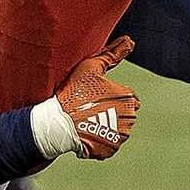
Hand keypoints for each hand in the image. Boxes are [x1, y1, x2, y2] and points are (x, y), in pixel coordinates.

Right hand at [33, 35, 138, 159]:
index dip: (111, 95)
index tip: (95, 96)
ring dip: (105, 126)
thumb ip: (112, 55)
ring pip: (116, 128)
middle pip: (123, 113)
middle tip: (89, 108)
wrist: (59, 123)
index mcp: (129, 98)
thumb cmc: (74, 92)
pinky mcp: (111, 149)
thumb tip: (130, 41)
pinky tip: (86, 132)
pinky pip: (109, 143)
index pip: (127, 97)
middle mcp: (130, 118)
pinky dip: (100, 139)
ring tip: (86, 121)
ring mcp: (121, 135)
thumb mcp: (91, 68)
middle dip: (110, 111)